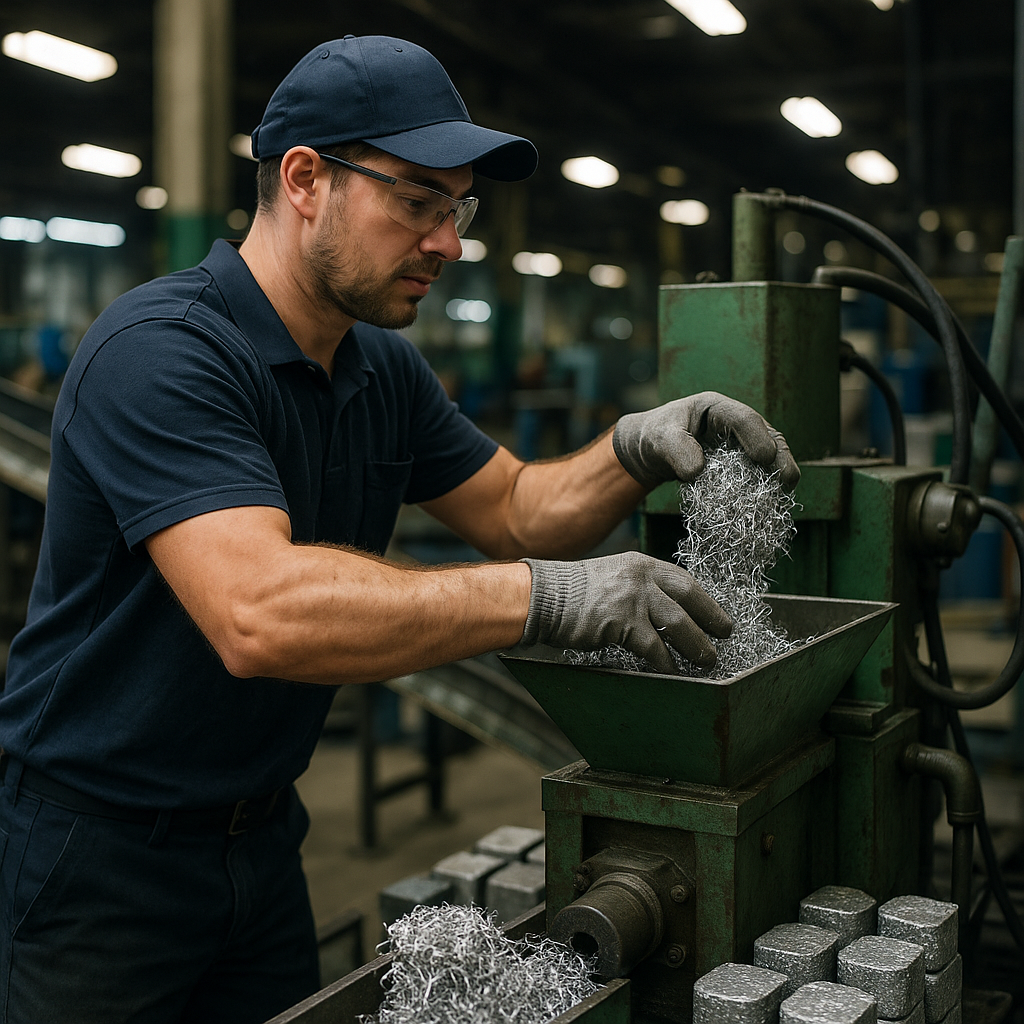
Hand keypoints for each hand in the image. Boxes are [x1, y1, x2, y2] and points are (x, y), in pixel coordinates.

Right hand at [519, 552, 731, 674]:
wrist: (543, 597)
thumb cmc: (573, 593)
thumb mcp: (612, 578)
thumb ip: (639, 589)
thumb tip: (667, 613)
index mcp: (641, 564)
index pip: (684, 582)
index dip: (707, 602)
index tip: (720, 618)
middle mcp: (641, 577)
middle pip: (688, 600)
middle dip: (711, 621)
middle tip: (724, 637)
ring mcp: (632, 599)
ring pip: (678, 625)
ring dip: (696, 646)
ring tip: (706, 660)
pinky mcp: (621, 623)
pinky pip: (654, 648)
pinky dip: (666, 663)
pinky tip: (671, 672)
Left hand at [612, 391, 799, 489]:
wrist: (647, 451)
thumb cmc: (654, 436)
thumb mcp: (659, 439)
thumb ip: (676, 449)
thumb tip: (697, 471)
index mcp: (716, 408)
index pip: (742, 418)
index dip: (756, 436)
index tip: (764, 457)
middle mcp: (732, 424)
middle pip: (765, 435)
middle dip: (780, 455)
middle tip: (788, 478)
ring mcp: (737, 444)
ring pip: (766, 454)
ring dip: (777, 471)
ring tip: (786, 490)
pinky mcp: (735, 465)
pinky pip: (754, 472)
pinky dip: (763, 484)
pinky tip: (769, 500)